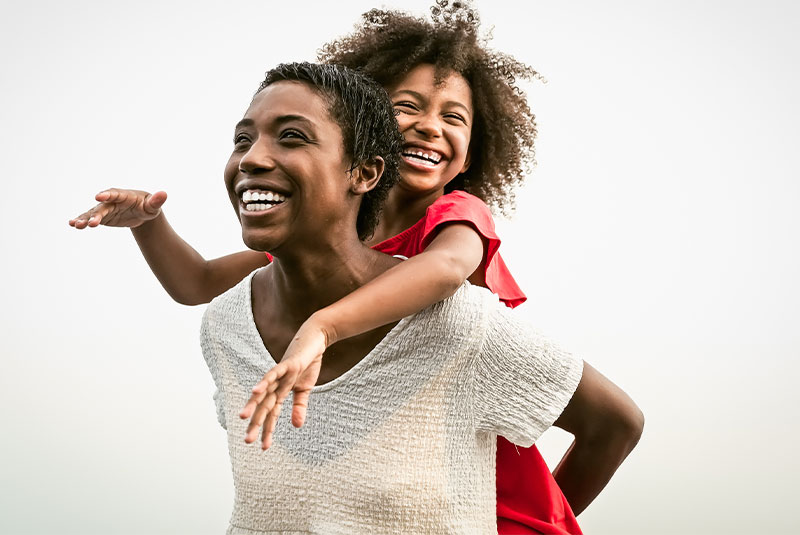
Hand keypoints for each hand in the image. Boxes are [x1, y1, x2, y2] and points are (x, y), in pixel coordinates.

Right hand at [68, 188, 166, 228]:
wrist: (141, 211)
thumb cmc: (148, 206)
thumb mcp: (153, 206)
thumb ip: (156, 201)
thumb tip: (164, 194)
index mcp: (124, 196)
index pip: (115, 194)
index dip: (107, 195)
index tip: (99, 196)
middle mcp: (112, 201)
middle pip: (103, 207)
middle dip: (96, 214)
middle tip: (91, 223)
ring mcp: (105, 209)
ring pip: (93, 213)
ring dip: (84, 218)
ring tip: (75, 225)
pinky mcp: (102, 216)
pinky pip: (90, 218)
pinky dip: (81, 220)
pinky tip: (72, 224)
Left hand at [239, 316, 331, 449]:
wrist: (315, 340)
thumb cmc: (309, 363)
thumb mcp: (305, 389)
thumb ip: (299, 407)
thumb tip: (296, 427)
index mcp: (281, 392)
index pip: (272, 414)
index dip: (267, 430)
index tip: (263, 448)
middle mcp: (276, 384)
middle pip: (264, 406)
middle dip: (256, 423)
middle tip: (247, 441)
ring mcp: (280, 374)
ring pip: (264, 391)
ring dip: (253, 404)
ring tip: (243, 418)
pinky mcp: (286, 364)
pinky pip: (273, 374)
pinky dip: (263, 382)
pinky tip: (254, 391)